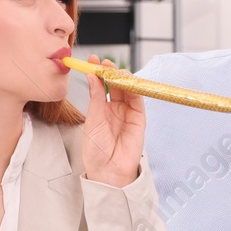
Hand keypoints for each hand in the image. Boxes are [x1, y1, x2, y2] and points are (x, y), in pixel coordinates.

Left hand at [81, 53, 144, 187]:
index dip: (97, 72)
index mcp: (102, 109)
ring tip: (111, 69)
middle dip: (109, 71)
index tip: (91, 60)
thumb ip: (96, 97)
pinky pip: (138, 99)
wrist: (107, 171)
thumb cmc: (96, 150)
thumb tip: (92, 76)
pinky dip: (132, 88)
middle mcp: (116, 109)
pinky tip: (123, 81)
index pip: (101, 85)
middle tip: (102, 62)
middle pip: (115, 84)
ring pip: (127, 89)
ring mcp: (128, 112)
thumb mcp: (92, 119)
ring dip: (121, 77)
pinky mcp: (139, 118)